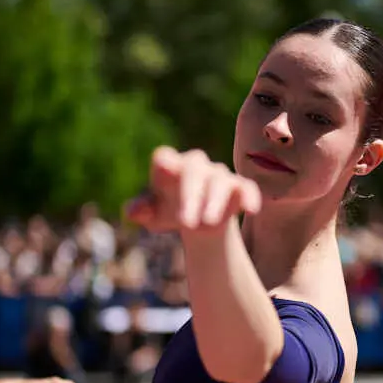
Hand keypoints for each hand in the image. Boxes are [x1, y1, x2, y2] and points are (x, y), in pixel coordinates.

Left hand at [124, 147, 261, 235]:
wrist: (198, 222)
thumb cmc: (170, 212)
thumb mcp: (153, 215)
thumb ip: (142, 210)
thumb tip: (133, 211)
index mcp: (170, 167)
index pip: (164, 158)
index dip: (165, 165)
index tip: (164, 174)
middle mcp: (195, 166)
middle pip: (193, 171)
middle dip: (190, 194)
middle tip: (186, 222)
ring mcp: (219, 175)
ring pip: (219, 181)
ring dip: (214, 202)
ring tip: (208, 224)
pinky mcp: (240, 187)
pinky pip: (246, 187)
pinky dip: (249, 197)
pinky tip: (249, 210)